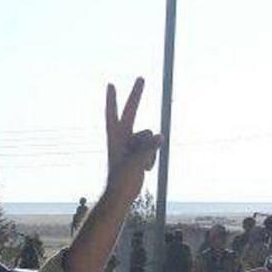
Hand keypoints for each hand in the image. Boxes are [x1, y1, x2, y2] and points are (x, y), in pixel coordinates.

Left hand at [105, 78, 161, 202]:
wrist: (122, 194)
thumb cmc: (122, 179)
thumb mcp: (136, 162)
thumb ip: (148, 147)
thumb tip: (161, 136)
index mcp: (114, 138)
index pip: (113, 114)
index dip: (113, 100)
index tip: (110, 84)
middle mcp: (122, 137)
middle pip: (131, 112)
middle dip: (136, 95)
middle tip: (141, 77)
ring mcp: (132, 143)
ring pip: (150, 136)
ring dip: (149, 151)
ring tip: (140, 166)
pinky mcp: (140, 151)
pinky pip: (154, 147)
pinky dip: (151, 158)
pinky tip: (144, 169)